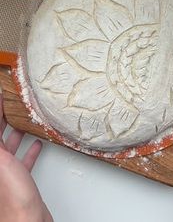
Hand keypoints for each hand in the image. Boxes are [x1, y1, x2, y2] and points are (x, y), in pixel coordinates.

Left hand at [0, 93, 52, 221]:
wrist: (28, 221)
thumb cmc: (13, 196)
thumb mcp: (1, 160)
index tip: (1, 97)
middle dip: (4, 121)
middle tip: (11, 106)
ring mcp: (6, 174)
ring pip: (10, 148)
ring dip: (17, 134)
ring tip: (23, 122)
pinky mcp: (19, 180)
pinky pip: (22, 161)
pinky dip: (29, 151)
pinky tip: (35, 144)